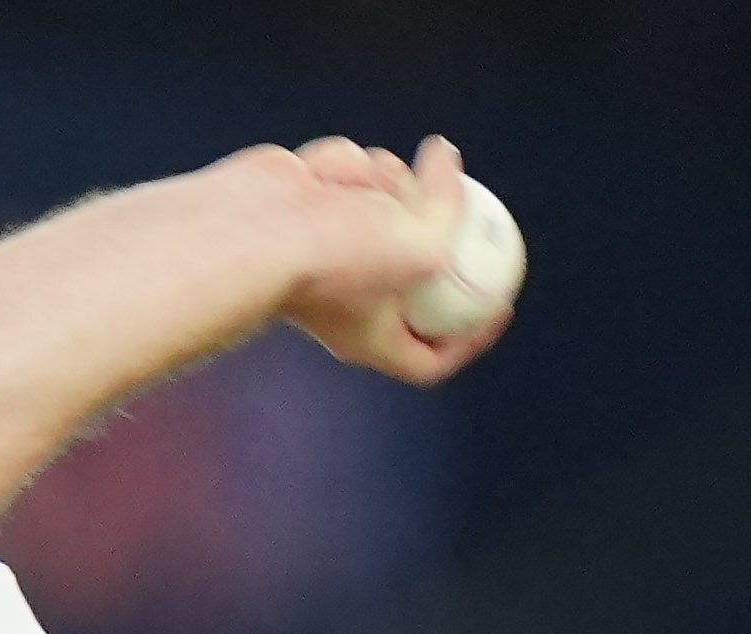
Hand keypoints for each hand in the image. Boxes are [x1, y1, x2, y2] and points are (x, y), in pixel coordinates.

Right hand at [272, 134, 511, 384]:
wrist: (250, 228)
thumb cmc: (333, 255)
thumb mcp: (424, 241)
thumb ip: (451, 206)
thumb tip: (447, 159)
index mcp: (373, 338)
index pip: (430, 358)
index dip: (472, 337)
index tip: (499, 301)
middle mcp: (350, 302)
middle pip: (413, 271)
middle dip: (433, 229)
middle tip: (457, 200)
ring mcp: (327, 252)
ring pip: (387, 205)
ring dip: (389, 184)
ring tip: (369, 186)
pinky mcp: (308, 208)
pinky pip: (351, 177)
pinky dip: (348, 168)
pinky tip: (326, 175)